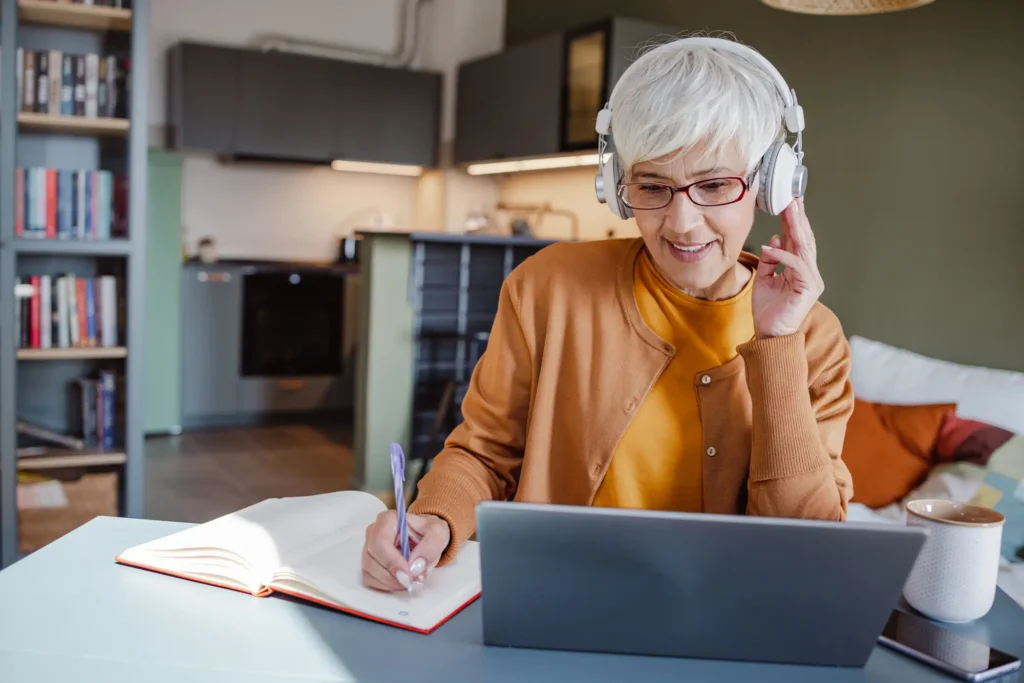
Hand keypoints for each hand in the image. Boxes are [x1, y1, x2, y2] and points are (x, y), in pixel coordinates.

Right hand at [362, 510, 450, 591]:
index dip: (392, 562)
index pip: (380, 542)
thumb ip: (430, 547)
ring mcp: (368, 548)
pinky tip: (400, 581)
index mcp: (388, 520)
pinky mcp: (368, 563)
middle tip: (412, 581)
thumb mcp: (438, 533)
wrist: (424, 537)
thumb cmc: (428, 532)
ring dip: (391, 582)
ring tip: (411, 581)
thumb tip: (416, 565)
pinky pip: (370, 579)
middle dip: (393, 576)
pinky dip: (386, 585)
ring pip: (369, 572)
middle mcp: (373, 532)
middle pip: (372, 559)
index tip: (408, 575)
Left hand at [752, 198, 824, 337]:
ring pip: (804, 248)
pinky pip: (795, 265)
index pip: (797, 241)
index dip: (793, 222)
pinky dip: (783, 255)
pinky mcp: (807, 288)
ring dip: (796, 227)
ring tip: (788, 209)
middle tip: (792, 197)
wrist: (769, 336)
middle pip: (804, 240)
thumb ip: (769, 261)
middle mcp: (808, 272)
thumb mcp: (764, 280)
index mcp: (799, 269)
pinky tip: (771, 247)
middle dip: (797, 218)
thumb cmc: (767, 312)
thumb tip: (773, 239)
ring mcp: (810, 280)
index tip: (788, 203)